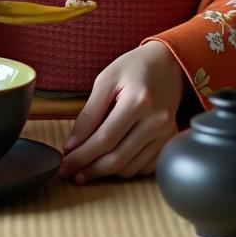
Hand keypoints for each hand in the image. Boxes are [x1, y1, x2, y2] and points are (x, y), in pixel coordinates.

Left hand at [58, 40, 183, 183]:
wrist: (168, 63)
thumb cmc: (134, 68)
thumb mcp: (106, 79)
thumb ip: (89, 113)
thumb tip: (72, 145)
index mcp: (138, 101)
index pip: (105, 138)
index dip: (82, 155)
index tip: (65, 164)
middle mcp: (156, 120)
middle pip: (118, 158)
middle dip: (90, 169)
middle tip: (71, 173)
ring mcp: (166, 133)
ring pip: (130, 168)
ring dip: (105, 172)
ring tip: (86, 169)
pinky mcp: (170, 140)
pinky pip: (145, 167)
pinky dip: (125, 169)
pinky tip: (111, 163)